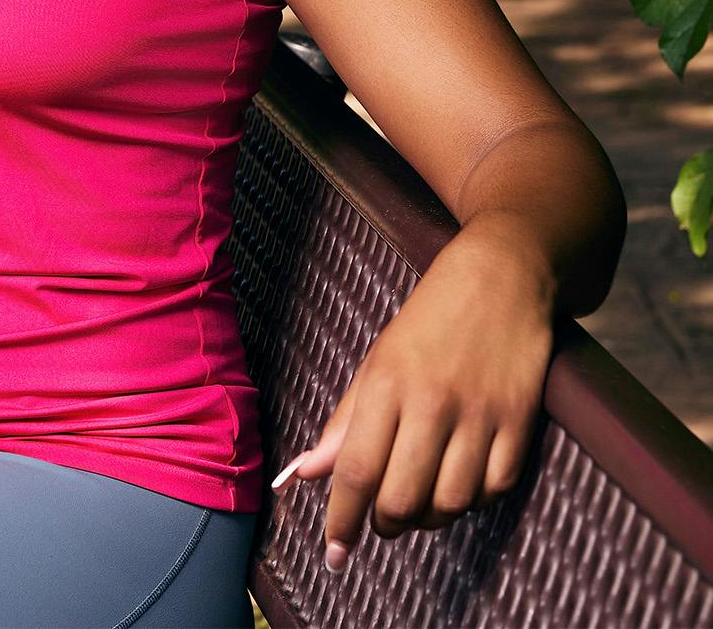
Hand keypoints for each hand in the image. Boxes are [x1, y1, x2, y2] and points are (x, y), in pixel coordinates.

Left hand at [270, 225, 555, 572]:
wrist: (502, 276)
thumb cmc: (430, 319)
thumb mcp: (378, 359)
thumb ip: (346, 420)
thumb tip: (308, 472)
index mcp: (387, 383)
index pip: (357, 470)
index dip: (342, 518)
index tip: (334, 552)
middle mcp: (433, 402)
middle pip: (403, 499)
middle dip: (385, 524)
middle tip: (380, 519)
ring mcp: (481, 415)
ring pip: (450, 504)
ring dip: (429, 517)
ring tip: (417, 500)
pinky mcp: (521, 423)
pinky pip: (494, 491)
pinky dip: (472, 500)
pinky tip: (459, 484)